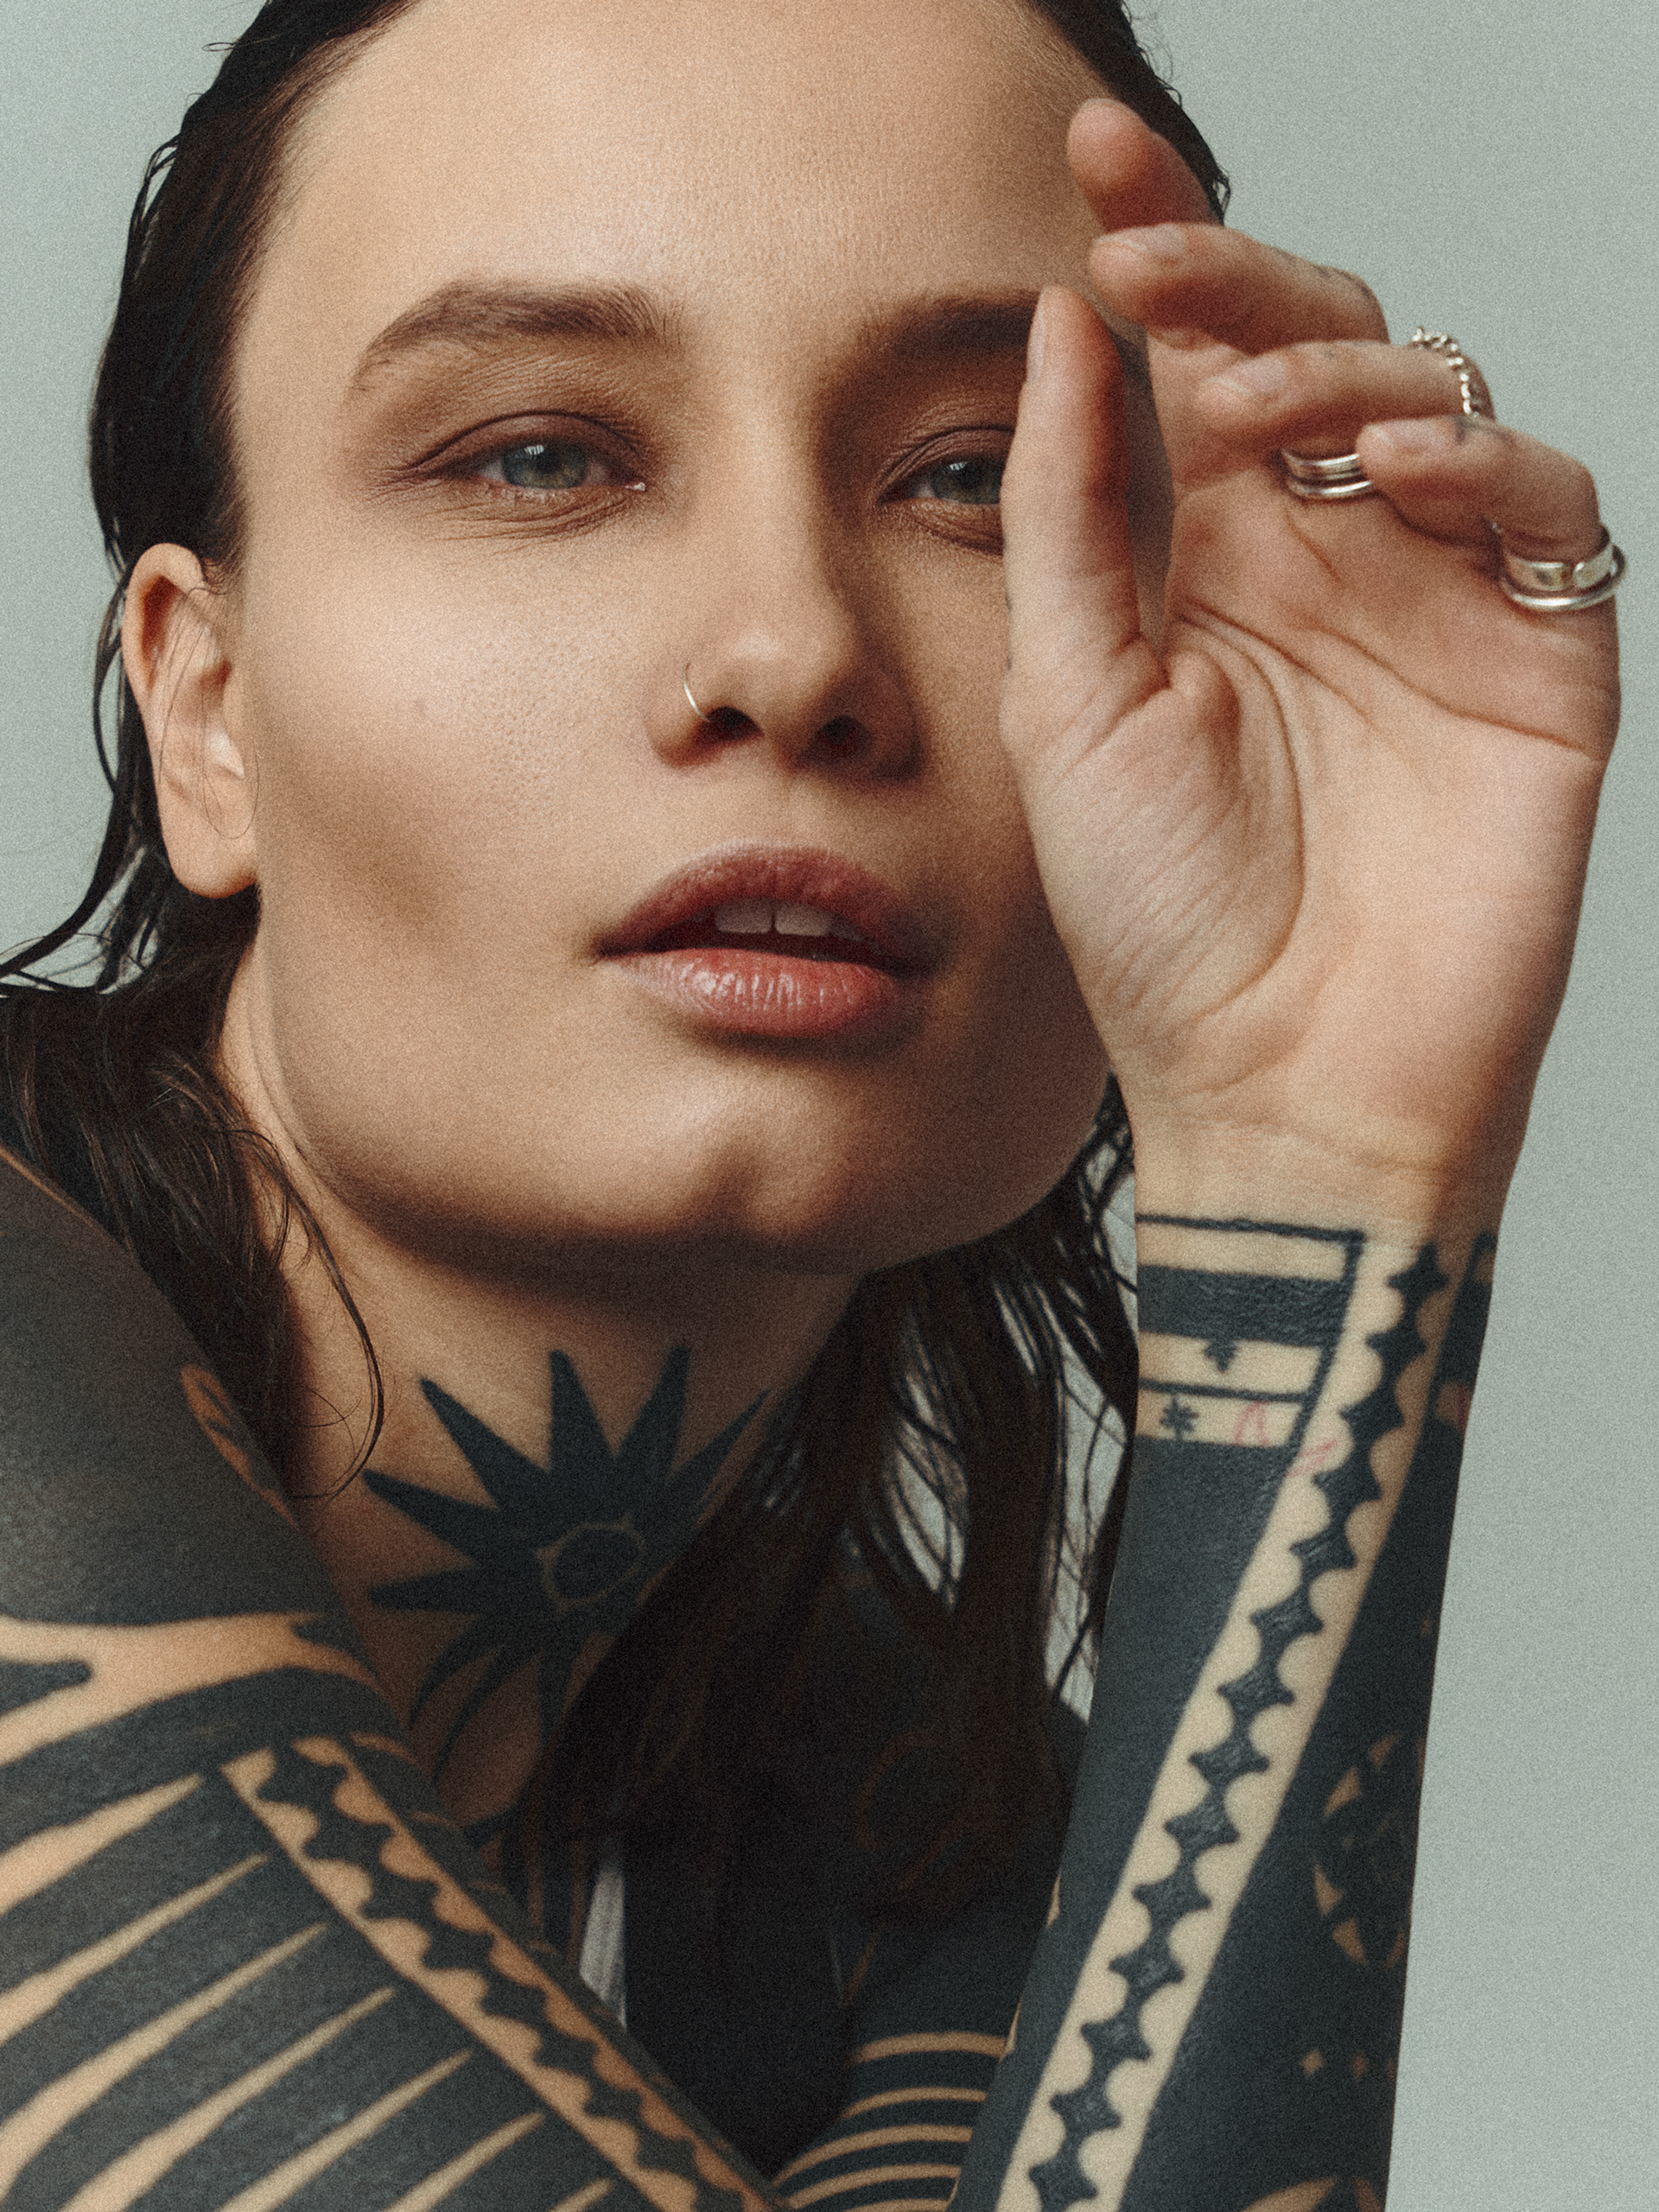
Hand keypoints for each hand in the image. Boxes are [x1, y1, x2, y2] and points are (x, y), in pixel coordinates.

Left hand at [999, 102, 1619, 1223]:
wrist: (1280, 1088)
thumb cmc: (1161, 927)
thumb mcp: (1069, 703)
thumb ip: (1070, 516)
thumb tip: (1071, 329)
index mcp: (1203, 567)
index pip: (1189, 369)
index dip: (1159, 249)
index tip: (1097, 153)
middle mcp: (1324, 562)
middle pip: (1315, 346)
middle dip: (1245, 281)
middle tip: (1165, 272)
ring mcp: (1436, 603)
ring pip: (1436, 393)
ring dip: (1348, 368)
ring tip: (1261, 422)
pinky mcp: (1538, 659)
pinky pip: (1545, 507)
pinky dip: (1487, 462)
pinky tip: (1407, 476)